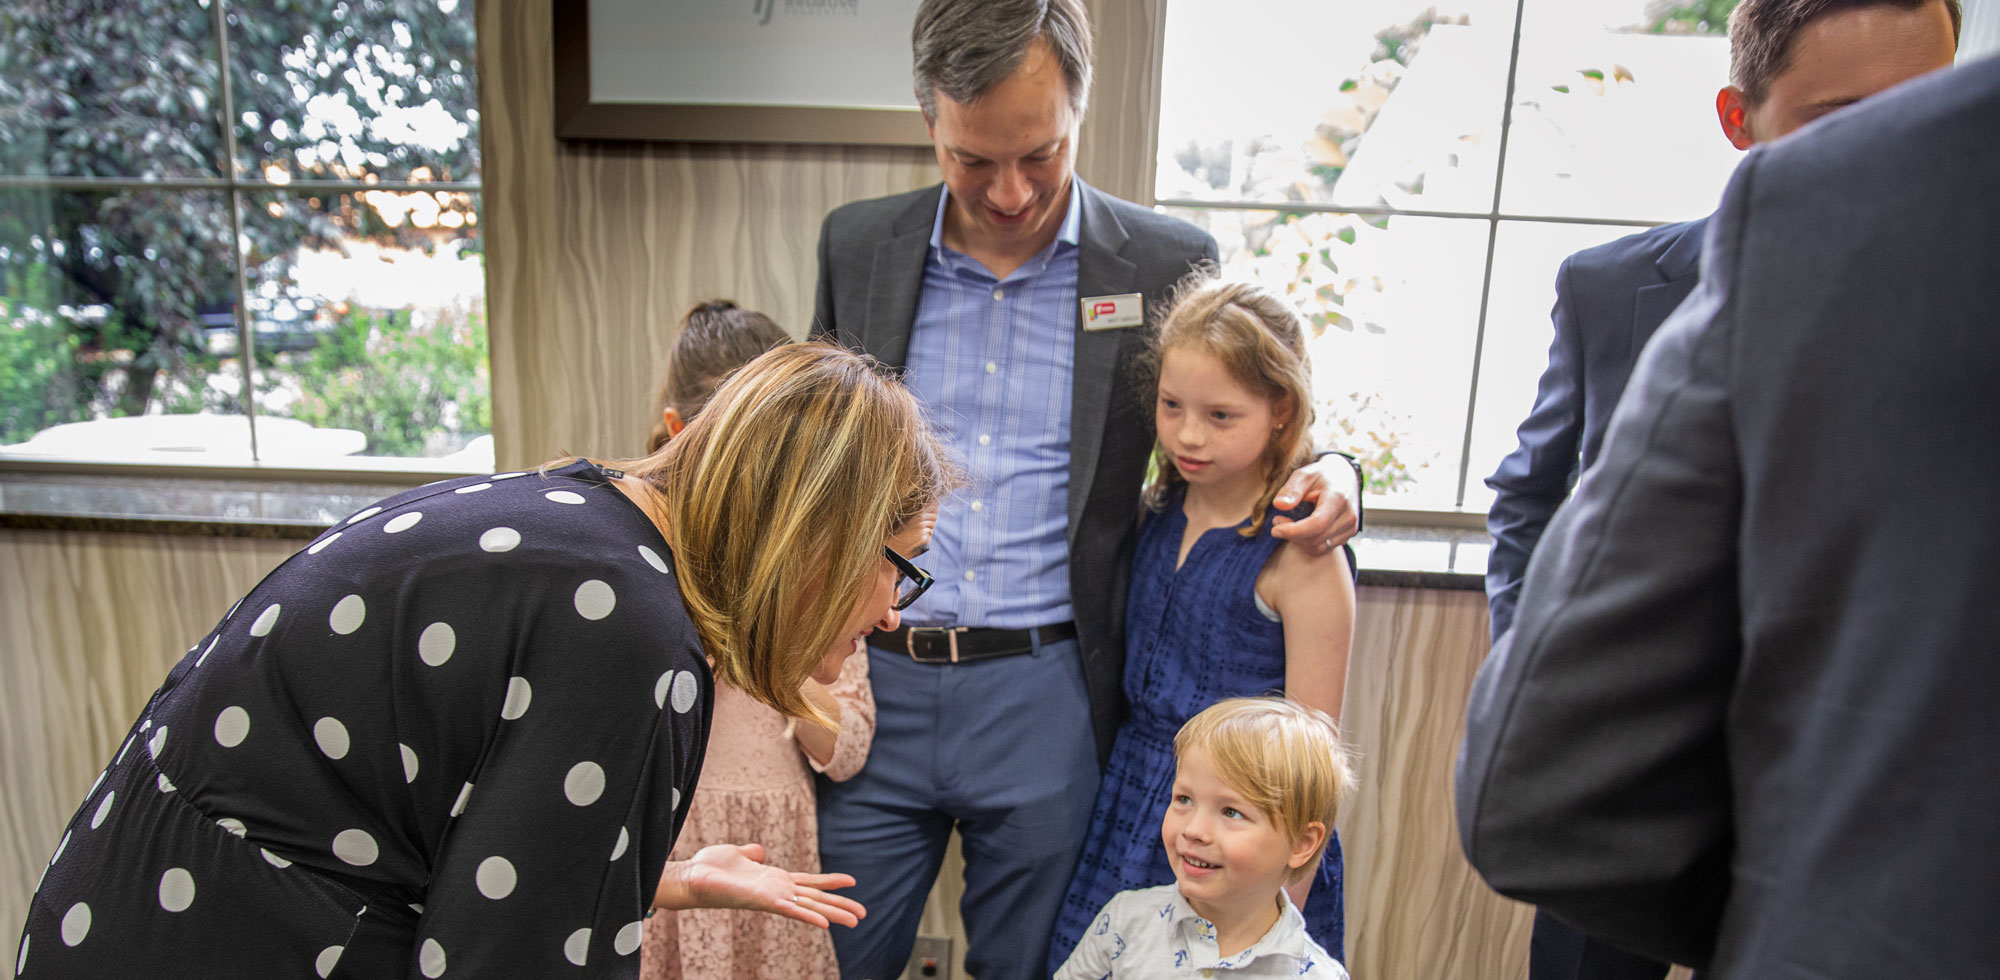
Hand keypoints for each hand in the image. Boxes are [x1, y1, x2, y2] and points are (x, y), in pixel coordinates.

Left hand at [656, 843, 866, 928]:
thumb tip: (760, 851)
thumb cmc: (710, 868)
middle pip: (815, 898)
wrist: (692, 878)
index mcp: (773, 879)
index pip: (808, 882)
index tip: (852, 883)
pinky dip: (809, 916)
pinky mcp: (764, 901)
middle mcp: (777, 890)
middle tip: (862, 914)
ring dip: (833, 913)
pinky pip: (792, 910)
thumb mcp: (737, 853)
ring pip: (810, 905)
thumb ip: (752, 853)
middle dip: (839, 905)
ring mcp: (772, 897)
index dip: (829, 882)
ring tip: (855, 920)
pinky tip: (826, 924)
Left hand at [1270, 455, 1361, 554]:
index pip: (1317, 524)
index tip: (1275, 529)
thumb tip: (1279, 505)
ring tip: (1286, 524)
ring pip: (1318, 547)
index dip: (1294, 531)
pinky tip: (1299, 529)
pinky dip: (1306, 543)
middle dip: (1291, 534)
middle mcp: (1348, 516)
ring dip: (1297, 540)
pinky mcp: (1347, 536)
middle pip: (1315, 538)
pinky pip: (1322, 548)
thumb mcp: (1304, 475)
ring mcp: (1350, 528)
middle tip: (1277, 520)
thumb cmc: (1321, 475)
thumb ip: (1291, 489)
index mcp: (1338, 498)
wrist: (1344, 478)